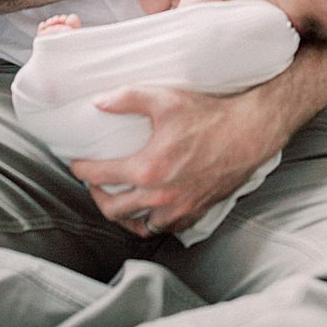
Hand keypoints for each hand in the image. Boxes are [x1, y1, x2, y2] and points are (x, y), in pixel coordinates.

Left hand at [70, 84, 280, 236]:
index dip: (82, 171)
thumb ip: (127, 99)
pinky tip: (148, 210)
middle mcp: (159, 196)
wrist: (248, 133)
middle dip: (97, 196)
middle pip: (112, 209)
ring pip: (138, 225)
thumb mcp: (165, 99)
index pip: (100, 177)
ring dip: (122, 215)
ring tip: (118, 199)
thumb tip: (99, 103)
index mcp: (148, 169)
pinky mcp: (194, 212)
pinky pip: (164, 228)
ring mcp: (177, 208)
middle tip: (94, 183)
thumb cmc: (209, 116)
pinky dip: (150, 222)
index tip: (77, 165)